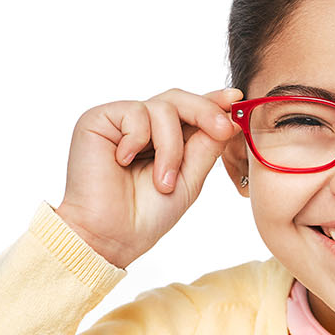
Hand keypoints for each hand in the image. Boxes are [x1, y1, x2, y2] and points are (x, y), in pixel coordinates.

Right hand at [54, 88, 241, 267]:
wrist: (110, 236)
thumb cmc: (145, 215)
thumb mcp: (189, 178)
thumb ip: (206, 146)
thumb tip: (229, 117)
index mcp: (161, 139)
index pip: (188, 111)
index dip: (212, 102)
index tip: (236, 98)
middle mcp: (140, 126)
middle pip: (178, 99)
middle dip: (205, 112)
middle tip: (223, 130)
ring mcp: (118, 122)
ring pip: (162, 108)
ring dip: (170, 147)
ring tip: (162, 181)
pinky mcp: (97, 119)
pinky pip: (135, 113)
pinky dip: (138, 140)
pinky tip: (123, 162)